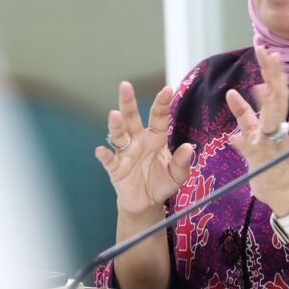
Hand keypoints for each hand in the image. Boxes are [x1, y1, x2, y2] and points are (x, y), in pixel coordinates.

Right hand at [95, 81, 193, 215]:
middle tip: (125, 85)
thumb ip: (182, 162)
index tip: (167, 89)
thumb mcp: (178, 175)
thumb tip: (188, 148)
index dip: (162, 103)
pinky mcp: (116, 168)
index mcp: (156, 137)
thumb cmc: (163, 183)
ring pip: (119, 135)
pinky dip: (105, 155)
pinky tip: (101, 150)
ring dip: (116, 125)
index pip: (158, 116)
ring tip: (114, 115)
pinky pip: (110, 160)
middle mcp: (139, 140)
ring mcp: (126, 152)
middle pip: (132, 118)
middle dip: (128, 102)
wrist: (147, 202)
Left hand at [226, 46, 288, 214]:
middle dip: (273, 74)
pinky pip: (253, 150)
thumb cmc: (267, 162)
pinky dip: (244, 142)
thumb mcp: (253, 133)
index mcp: (274, 121)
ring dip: (268, 100)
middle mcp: (277, 129)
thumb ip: (244, 113)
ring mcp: (271, 144)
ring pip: (273, 118)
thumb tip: (236, 92)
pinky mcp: (262, 162)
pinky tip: (234, 136)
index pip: (275, 90)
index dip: (271, 71)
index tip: (265, 50)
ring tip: (263, 81)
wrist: (278, 192)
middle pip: (278, 97)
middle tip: (267, 52)